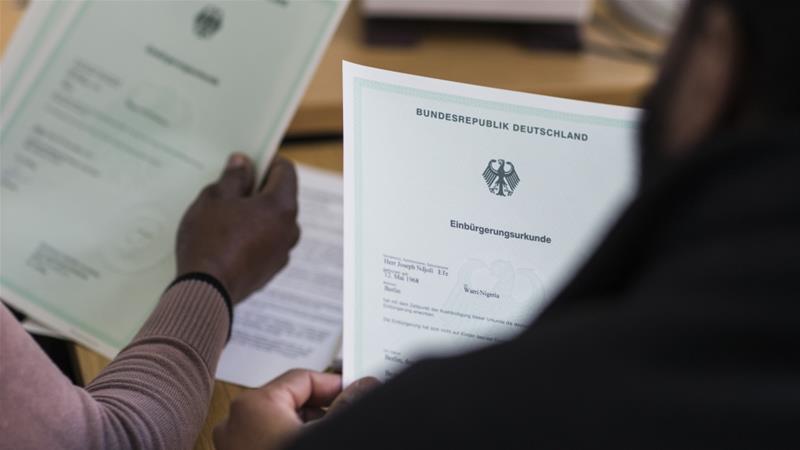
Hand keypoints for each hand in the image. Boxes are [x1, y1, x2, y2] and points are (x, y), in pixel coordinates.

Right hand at [176, 154, 299, 303]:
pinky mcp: (271, 269)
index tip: (247, 162)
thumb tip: (243, 163)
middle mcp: (289, 229)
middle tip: (229, 188)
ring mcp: (282, 252)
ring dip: (254, 214)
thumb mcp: (215, 198)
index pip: (286, 171)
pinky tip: (227, 239)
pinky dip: (253, 235)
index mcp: (281, 206)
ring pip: (272, 221)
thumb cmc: (209, 240)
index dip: (267, 161)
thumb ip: (233, 177)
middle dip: (258, 188)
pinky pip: (266, 243)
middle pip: (280, 197)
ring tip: (224, 215)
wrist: (205, 291)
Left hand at [213, 369, 379, 449]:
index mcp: (255, 404)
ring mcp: (232, 445)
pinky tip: (311, 447)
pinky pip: (267, 441)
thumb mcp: (328, 434)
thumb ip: (348, 405)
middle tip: (348, 417)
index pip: (303, 379)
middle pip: (290, 401)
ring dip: (307, 429)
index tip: (356, 392)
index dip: (334, 385)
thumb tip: (364, 386)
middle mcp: (236, 421)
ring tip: (331, 438)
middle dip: (321, 410)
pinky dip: (288, 441)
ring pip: (278, 423)